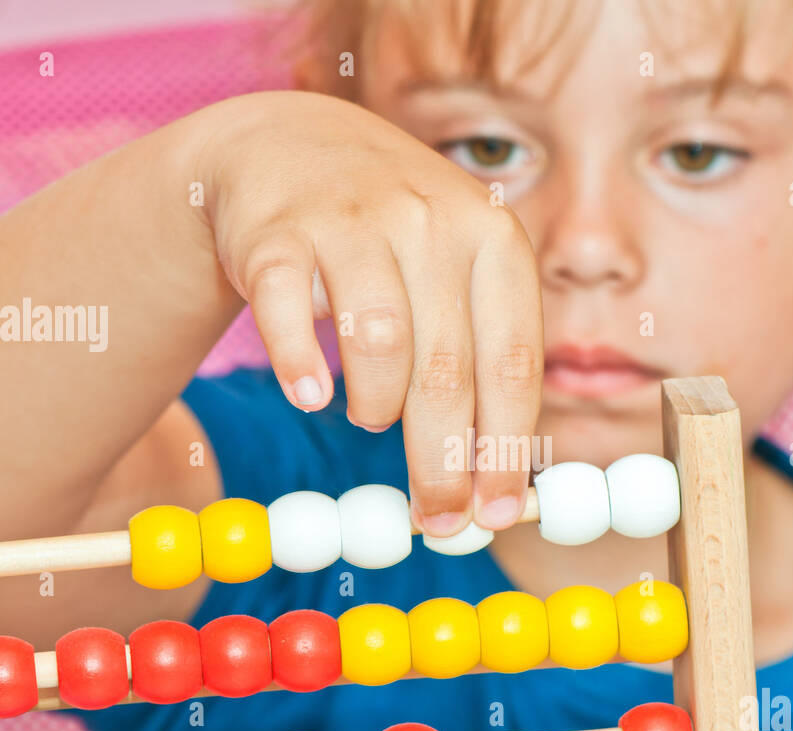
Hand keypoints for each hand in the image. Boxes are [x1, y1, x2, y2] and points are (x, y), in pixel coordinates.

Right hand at [198, 91, 542, 536]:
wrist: (292, 148)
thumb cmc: (394, 240)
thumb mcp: (457, 276)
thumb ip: (481, 363)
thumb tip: (499, 482)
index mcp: (494, 239)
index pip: (514, 363)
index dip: (507, 450)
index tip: (497, 513)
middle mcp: (430, 221)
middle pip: (448, 371)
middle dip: (444, 464)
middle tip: (437, 520)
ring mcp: (351, 221)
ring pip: (379, 346)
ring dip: (378, 407)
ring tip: (371, 414)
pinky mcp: (277, 233)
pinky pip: (290, 318)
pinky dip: (300, 367)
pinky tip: (311, 396)